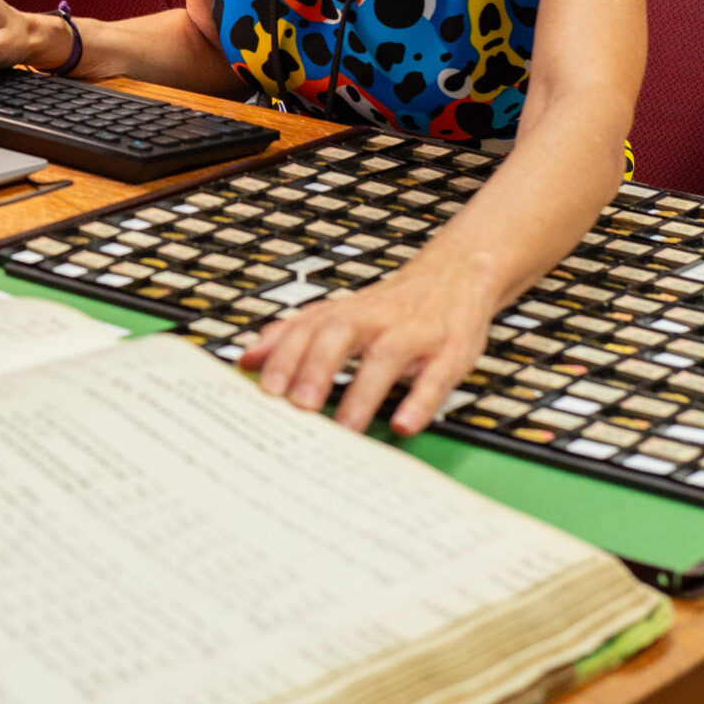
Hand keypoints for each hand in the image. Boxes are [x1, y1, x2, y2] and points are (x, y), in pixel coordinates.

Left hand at [239, 254, 497, 435]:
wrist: (457, 274)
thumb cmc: (393, 305)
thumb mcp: (341, 314)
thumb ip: (295, 336)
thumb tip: (246, 360)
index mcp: (348, 311)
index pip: (308, 328)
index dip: (286, 356)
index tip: (265, 389)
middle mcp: (378, 318)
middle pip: (342, 333)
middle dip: (318, 368)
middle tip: (298, 407)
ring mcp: (416, 333)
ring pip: (388, 355)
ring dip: (363, 393)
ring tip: (344, 429)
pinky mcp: (451, 352)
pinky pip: (437, 376)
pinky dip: (421, 401)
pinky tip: (404, 425)